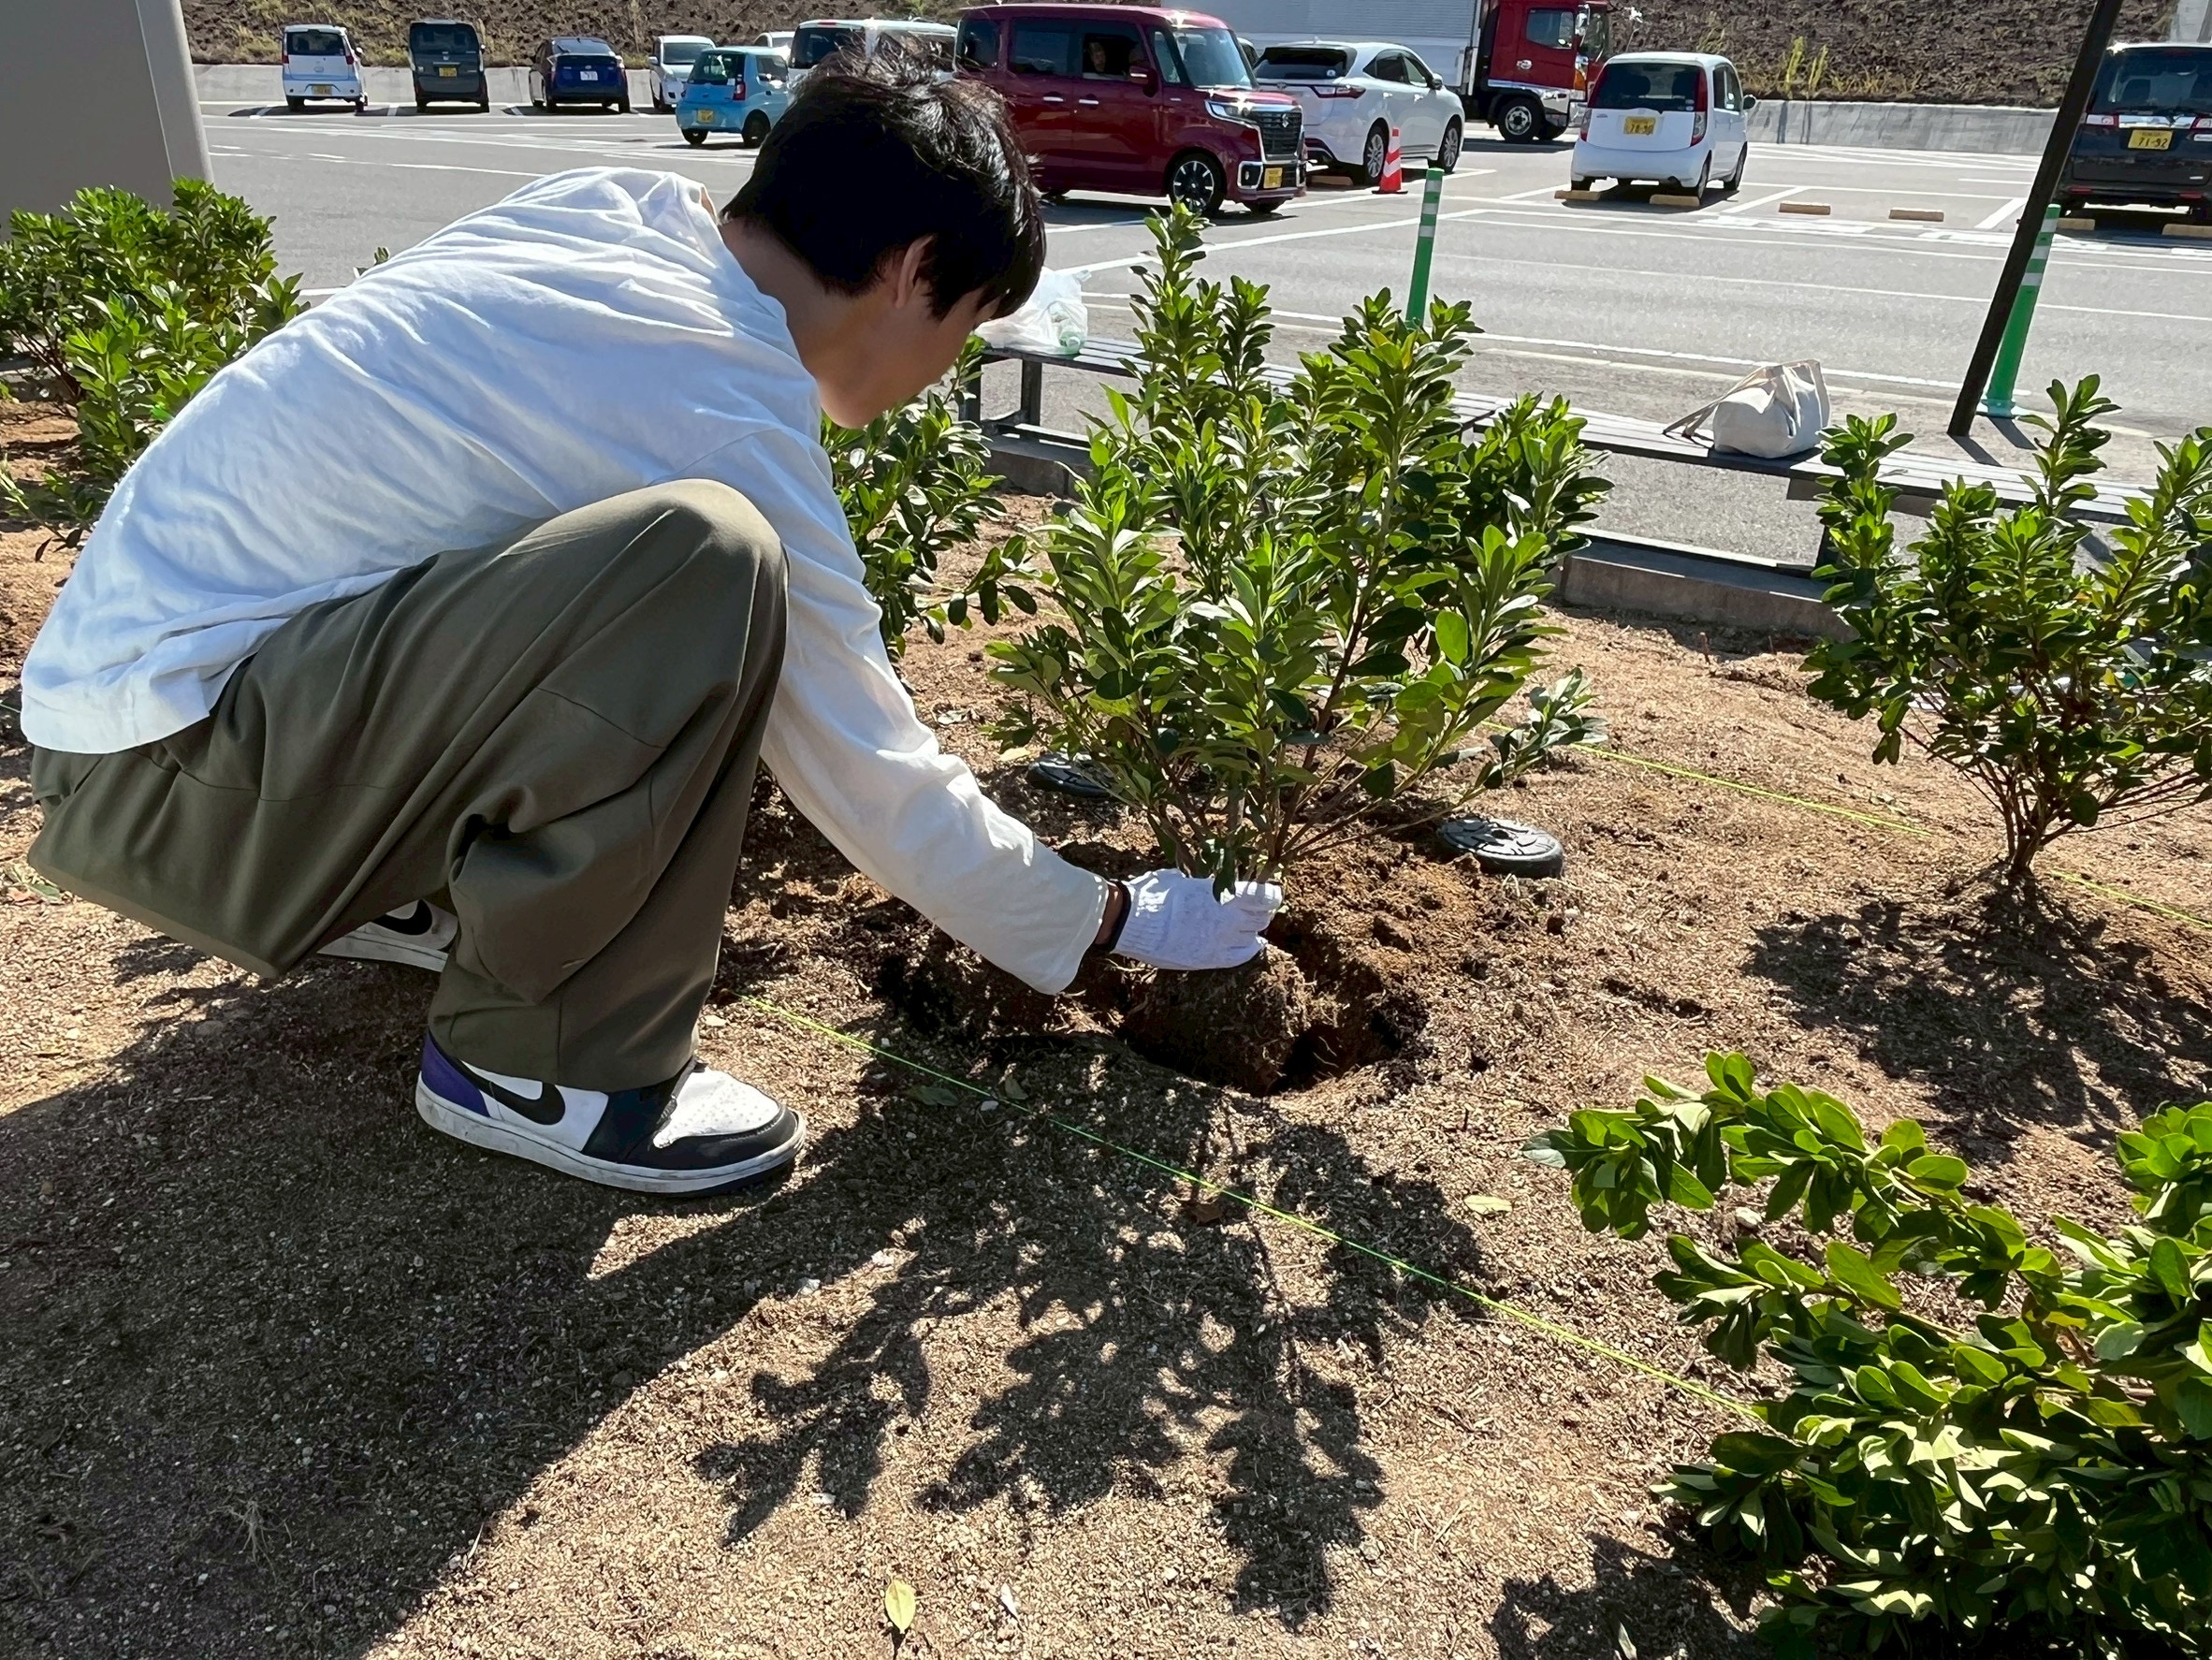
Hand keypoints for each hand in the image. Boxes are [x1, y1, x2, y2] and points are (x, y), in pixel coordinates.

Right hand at [1112, 870, 1282, 971]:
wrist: (1130, 922)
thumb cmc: (1152, 894)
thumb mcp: (1180, 879)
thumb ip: (1202, 885)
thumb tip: (1206, 885)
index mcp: (1222, 894)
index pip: (1264, 897)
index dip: (1272, 895)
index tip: (1272, 892)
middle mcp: (1228, 919)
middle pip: (1261, 918)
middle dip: (1262, 912)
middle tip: (1259, 908)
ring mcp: (1220, 942)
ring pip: (1253, 937)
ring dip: (1253, 929)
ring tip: (1251, 925)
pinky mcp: (1209, 959)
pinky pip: (1240, 957)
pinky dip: (1250, 949)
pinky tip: (1253, 944)